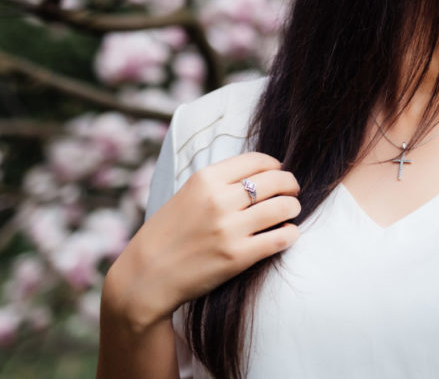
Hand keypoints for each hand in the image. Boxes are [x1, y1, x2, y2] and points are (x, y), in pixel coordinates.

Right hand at [106, 152, 300, 330]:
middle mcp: (219, 200)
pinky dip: (290, 234)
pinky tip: (287, 234)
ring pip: (284, 207)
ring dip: (293, 208)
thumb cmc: (167, 235)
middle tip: (293, 191)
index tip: (280, 173)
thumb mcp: (187, 195)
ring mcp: (229, 229)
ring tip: (290, 212)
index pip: (257, 160)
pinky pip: (281, 238)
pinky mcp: (237, 256)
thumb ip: (218, 183)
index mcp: (205, 180)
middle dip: (290, 184)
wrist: (145, 277)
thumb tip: (259, 174)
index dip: (276, 166)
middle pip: (276, 181)